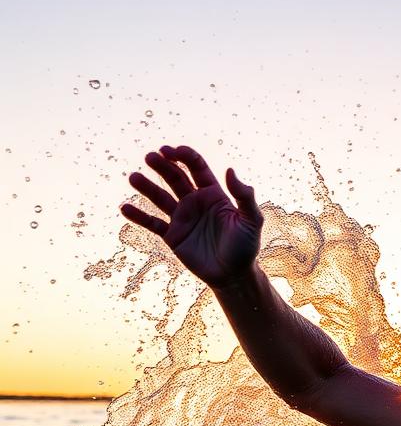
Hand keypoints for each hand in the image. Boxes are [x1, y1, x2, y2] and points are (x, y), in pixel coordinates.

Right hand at [121, 145, 262, 288]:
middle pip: (175, 177)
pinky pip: (152, 223)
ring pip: (160, 197)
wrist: (233, 275)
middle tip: (150, 156)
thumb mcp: (251, 220)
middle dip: (163, 165)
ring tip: (134, 177)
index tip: (171, 150)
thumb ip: (244, 196)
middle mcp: (195, 202)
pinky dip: (138, 216)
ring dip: (146, 187)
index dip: (184, 156)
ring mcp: (182, 218)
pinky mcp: (172, 235)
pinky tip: (125, 208)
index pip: (196, 168)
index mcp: (213, 194)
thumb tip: (230, 170)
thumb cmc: (246, 247)